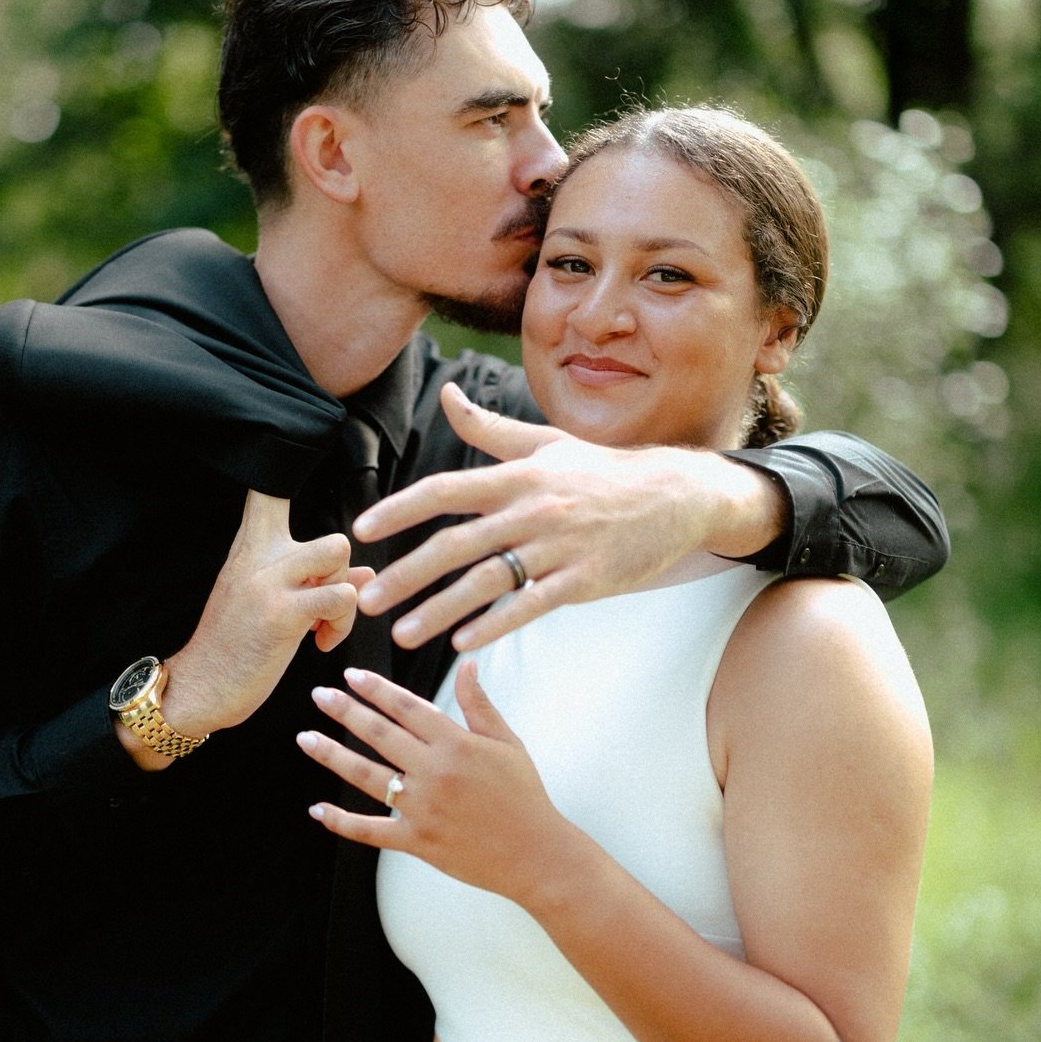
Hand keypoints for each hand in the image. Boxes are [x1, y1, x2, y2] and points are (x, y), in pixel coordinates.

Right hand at [131, 491, 371, 763]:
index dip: (293, 474)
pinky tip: (319, 643)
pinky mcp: (282, 613)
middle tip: (322, 605)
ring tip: (322, 624)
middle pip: (335, 535)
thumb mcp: (271, 603)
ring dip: (344, 596)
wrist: (199, 686)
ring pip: (341, 557)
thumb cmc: (234, 647)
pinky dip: (342, 625)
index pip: (270, 490)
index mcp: (251, 546)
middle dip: (342, 578)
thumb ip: (316, 581)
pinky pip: (342, 598)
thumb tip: (367, 575)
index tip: (307, 480)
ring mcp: (269, 582)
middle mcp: (258, 554)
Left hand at [297, 662, 571, 904]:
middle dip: (345, 712)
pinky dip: (342, 822)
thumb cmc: (524, 796)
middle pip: (380, 735)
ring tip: (306, 738)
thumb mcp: (507, 744)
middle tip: (319, 695)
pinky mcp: (417, 842)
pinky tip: (317, 809)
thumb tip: (467, 663)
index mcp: (457, 744)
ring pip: (367, 777)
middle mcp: (435, 772)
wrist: (536, 854)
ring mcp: (423, 809)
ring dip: (332, 756)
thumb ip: (479, 704)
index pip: (407, 707)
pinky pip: (371, 831)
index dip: (376, 689)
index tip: (351, 675)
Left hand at [352, 383, 785, 650]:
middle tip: (365, 599)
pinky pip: (531, 606)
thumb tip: (445, 396)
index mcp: (518, 476)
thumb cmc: (604, 471)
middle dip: (405, 575)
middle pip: (455, 544)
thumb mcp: (547, 443)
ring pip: (486, 582)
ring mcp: (559, 546)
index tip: (362, 531)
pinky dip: (496, 625)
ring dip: (439, 611)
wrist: (678, 494)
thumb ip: (489, 427)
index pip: (444, 490)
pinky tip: (463, 645)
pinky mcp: (584, 579)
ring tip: (403, 635)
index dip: (399, 510)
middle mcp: (532, 508)